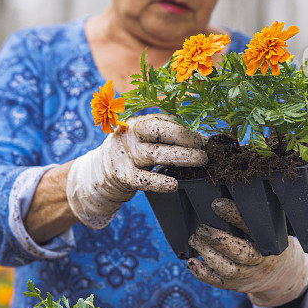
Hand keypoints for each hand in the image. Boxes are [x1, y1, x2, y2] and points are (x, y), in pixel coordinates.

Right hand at [66, 114, 206, 228]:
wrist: (101, 171)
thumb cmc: (133, 152)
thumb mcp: (145, 139)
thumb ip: (167, 136)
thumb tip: (202, 141)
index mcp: (139, 123)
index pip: (165, 122)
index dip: (186, 130)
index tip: (205, 140)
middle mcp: (132, 135)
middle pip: (160, 132)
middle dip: (185, 137)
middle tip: (205, 147)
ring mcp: (127, 155)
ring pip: (155, 154)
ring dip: (180, 156)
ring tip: (200, 160)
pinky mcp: (123, 175)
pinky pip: (143, 179)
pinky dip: (159, 182)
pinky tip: (174, 184)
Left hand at [187, 198, 307, 306]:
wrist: (282, 274)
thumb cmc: (268, 240)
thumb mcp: (269, 225)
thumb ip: (254, 211)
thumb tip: (230, 183)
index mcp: (268, 239)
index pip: (251, 225)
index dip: (233, 214)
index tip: (216, 204)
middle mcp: (260, 258)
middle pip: (240, 251)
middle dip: (217, 239)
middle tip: (201, 227)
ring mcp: (248, 274)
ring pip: (228, 269)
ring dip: (207, 253)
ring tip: (194, 239)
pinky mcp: (236, 285)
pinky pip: (218, 282)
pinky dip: (203, 273)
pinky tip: (192, 261)